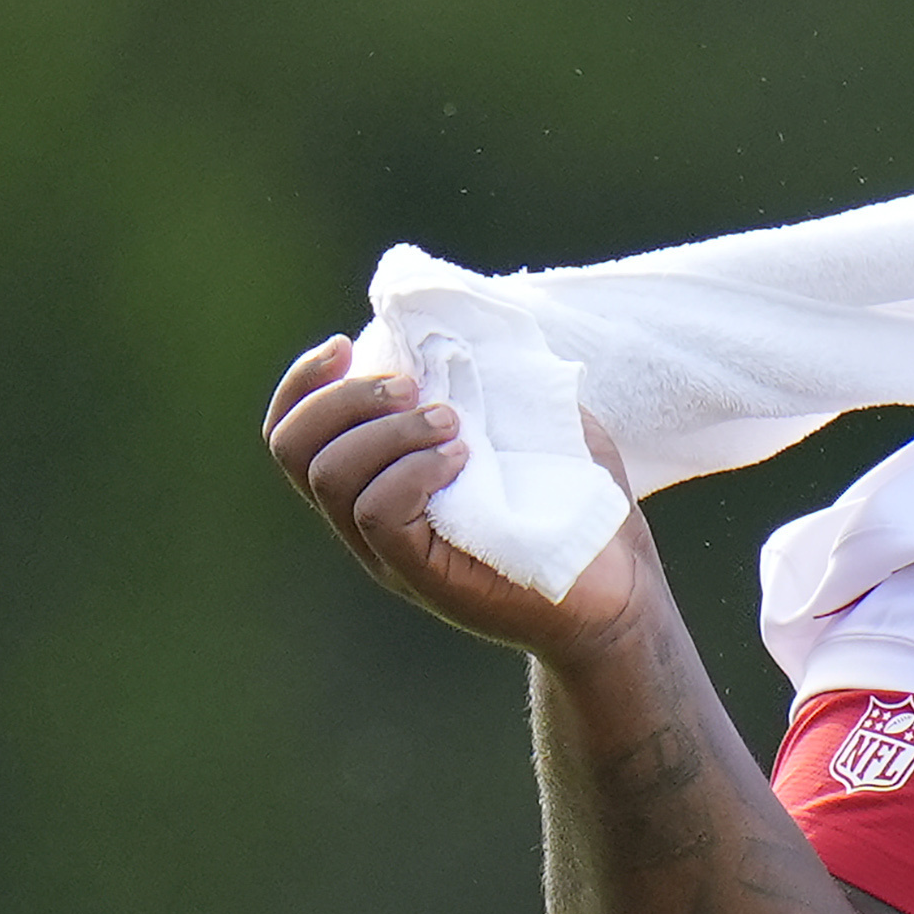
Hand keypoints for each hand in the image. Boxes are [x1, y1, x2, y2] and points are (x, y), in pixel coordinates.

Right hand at [262, 336, 656, 660]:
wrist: (621, 590)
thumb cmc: (575, 501)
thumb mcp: (524, 420)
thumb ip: (481, 379)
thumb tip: (456, 323)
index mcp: (376, 481)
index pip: (292, 432)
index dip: (304, 382)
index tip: (347, 345)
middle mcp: (368, 522)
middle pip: (295, 447)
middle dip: (345, 398)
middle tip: (416, 388)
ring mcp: (392, 556)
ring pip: (332, 477)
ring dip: (385, 431)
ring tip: (452, 424)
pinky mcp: (425, 578)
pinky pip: (379, 515)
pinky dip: (412, 472)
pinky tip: (462, 459)